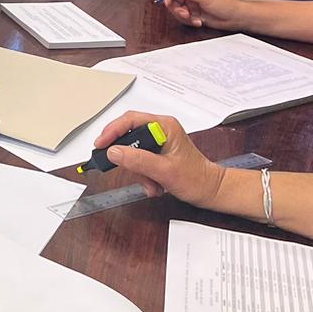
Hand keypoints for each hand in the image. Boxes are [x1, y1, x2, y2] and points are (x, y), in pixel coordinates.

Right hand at [91, 113, 225, 207]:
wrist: (211, 191)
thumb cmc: (197, 178)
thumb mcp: (164, 171)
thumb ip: (138, 160)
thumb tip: (114, 152)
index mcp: (164, 126)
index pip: (130, 120)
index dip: (112, 131)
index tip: (101, 145)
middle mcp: (161, 129)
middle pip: (129, 136)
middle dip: (128, 158)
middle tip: (120, 168)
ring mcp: (160, 141)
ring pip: (134, 151)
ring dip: (138, 171)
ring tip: (149, 184)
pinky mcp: (158, 153)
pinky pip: (140, 160)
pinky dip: (143, 175)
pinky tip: (153, 185)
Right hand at [160, 0, 250, 30]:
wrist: (237, 17)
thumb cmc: (226, 4)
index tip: (170, 2)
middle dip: (176, 8)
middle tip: (184, 13)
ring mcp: (192, 4)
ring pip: (177, 10)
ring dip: (183, 17)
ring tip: (193, 18)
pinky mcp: (195, 15)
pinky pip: (184, 19)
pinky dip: (189, 22)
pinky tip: (199, 21)